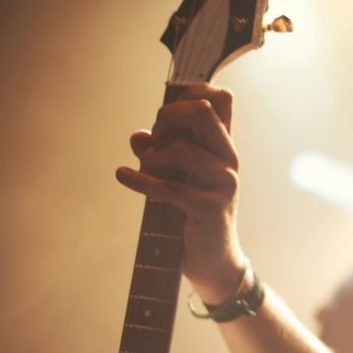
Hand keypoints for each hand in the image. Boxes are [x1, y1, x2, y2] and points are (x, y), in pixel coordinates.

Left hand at [117, 83, 246, 302]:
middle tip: (155, 137)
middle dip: (169, 117)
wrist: (214, 261)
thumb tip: (138, 136)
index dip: (193, 91)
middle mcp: (229, 160)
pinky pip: (169, 187)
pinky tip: (123, 176)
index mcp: (224, 148)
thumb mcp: (179, 178)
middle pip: (203, 113)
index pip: (221, 100)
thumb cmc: (195, 216)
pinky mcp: (210, 208)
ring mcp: (223, 183)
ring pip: (181, 150)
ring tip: (144, 172)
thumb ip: (160, 154)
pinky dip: (140, 181)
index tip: (169, 103)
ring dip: (152, 158)